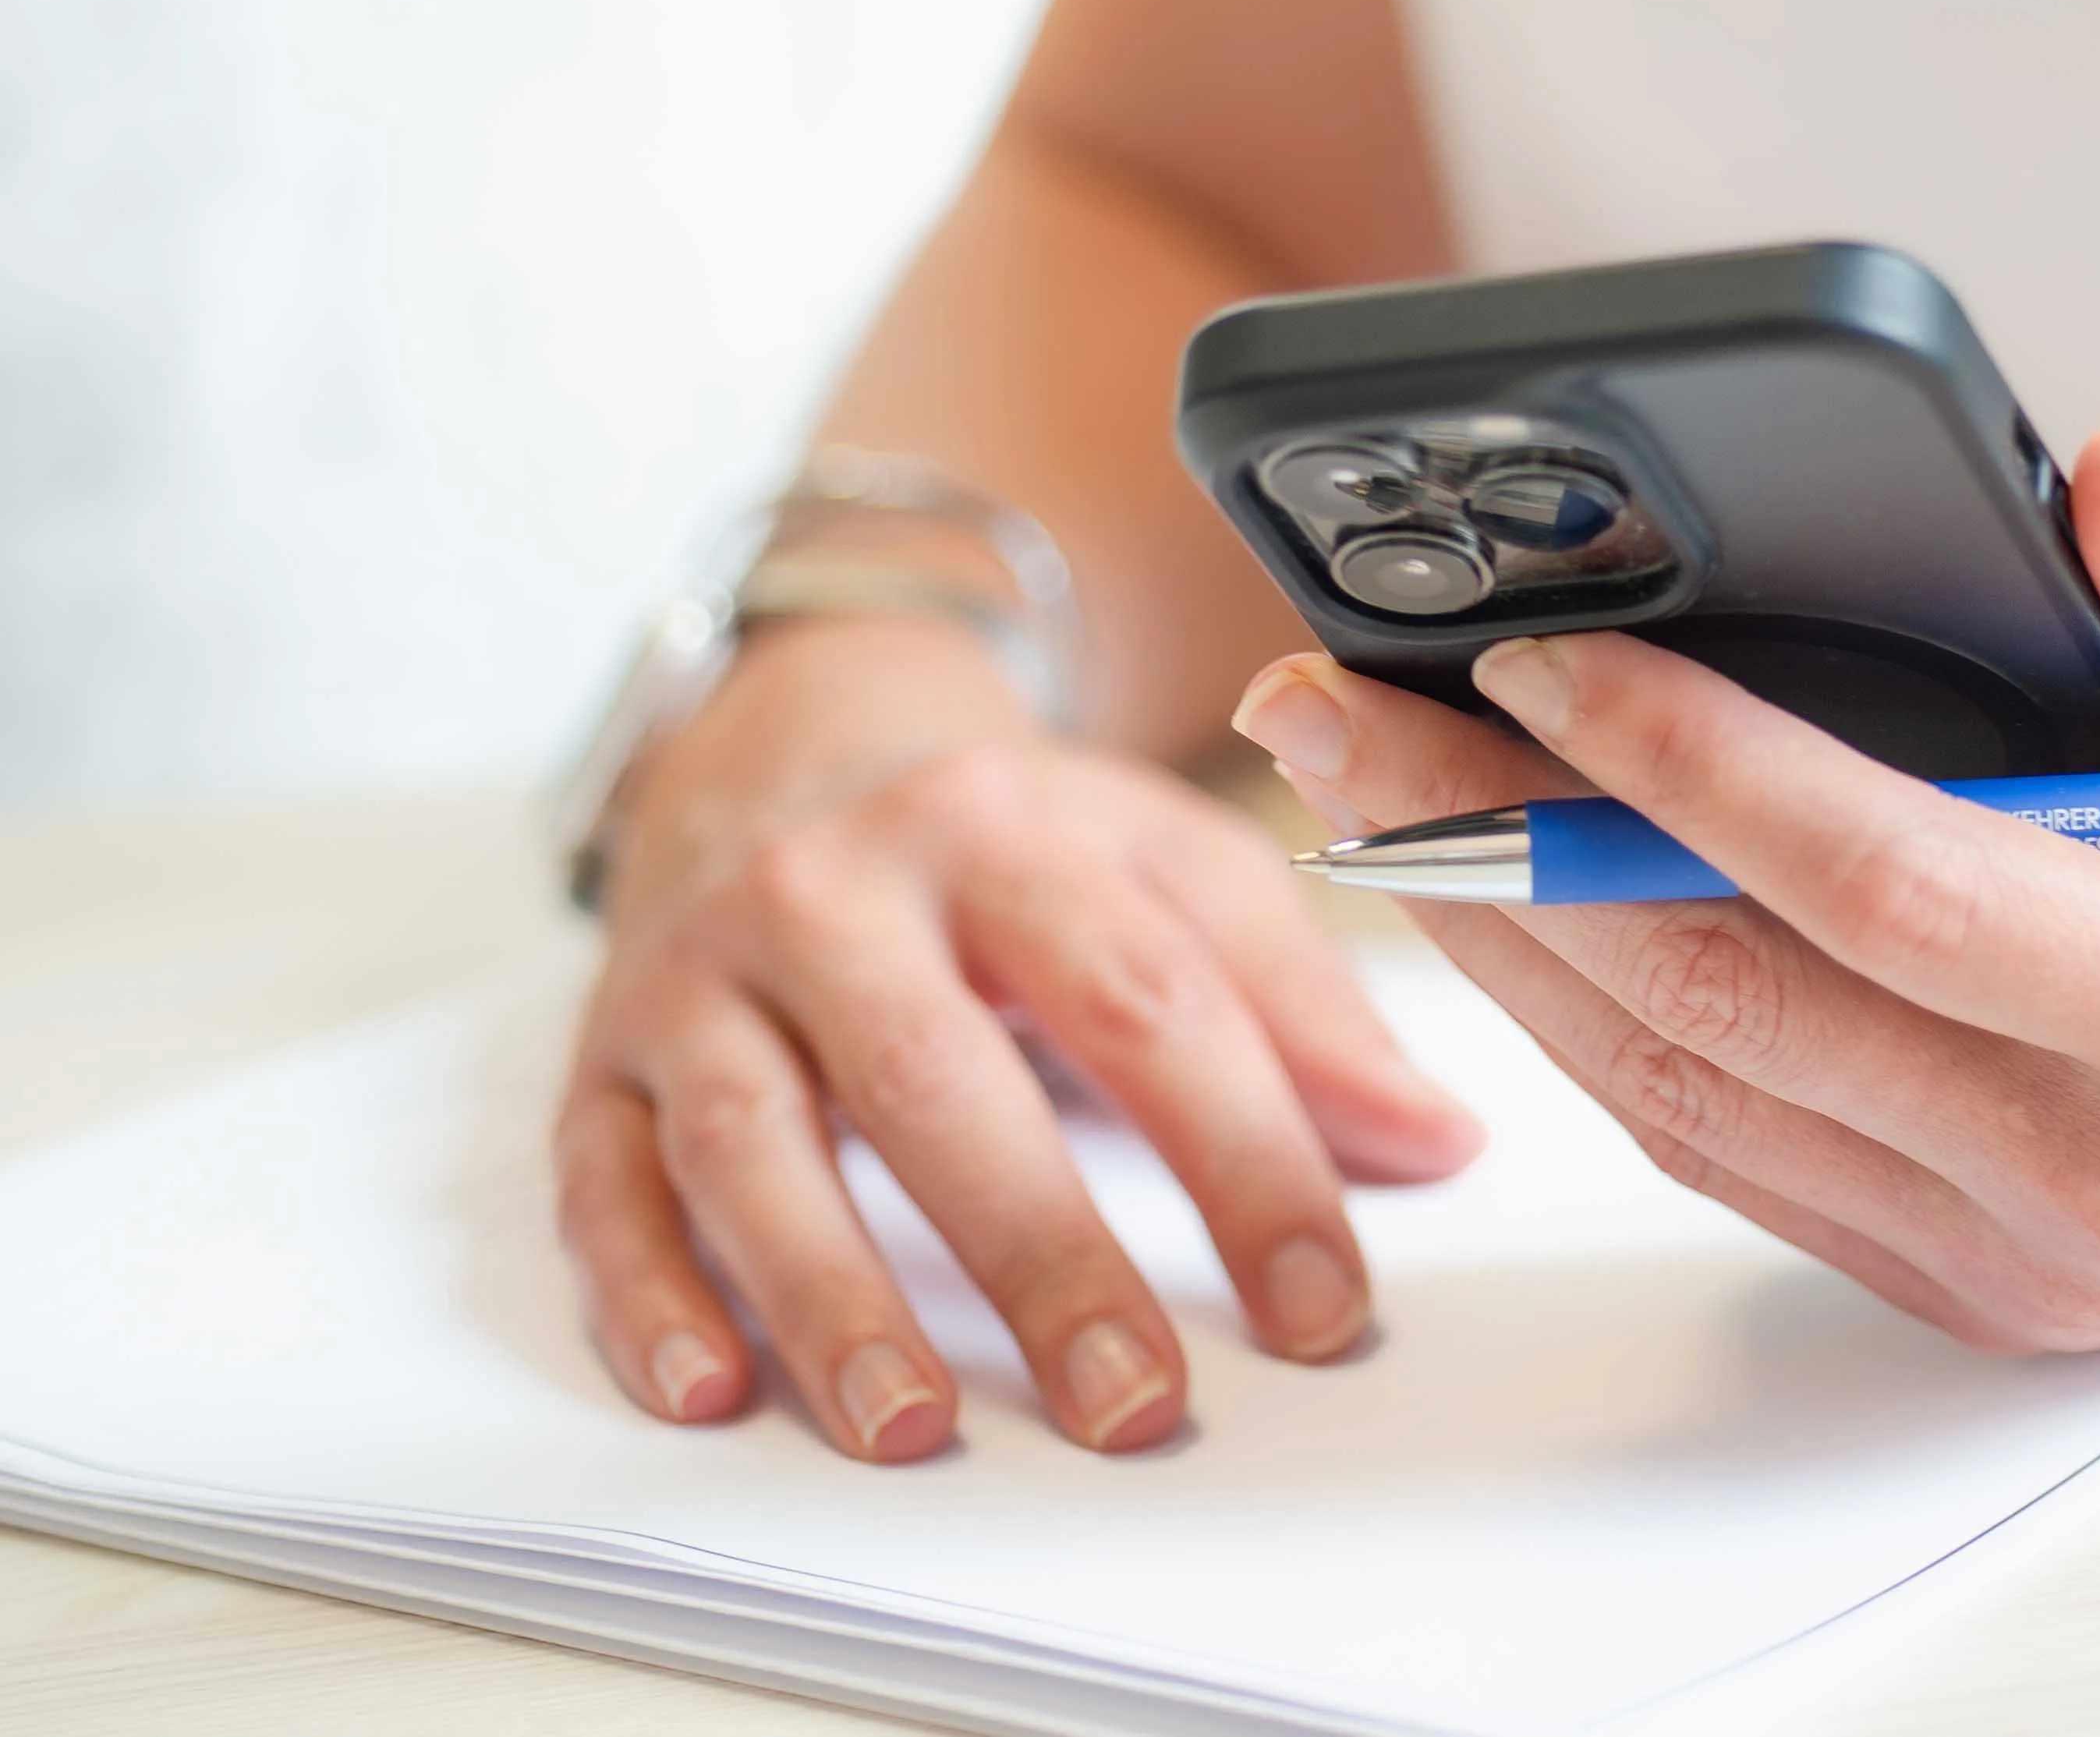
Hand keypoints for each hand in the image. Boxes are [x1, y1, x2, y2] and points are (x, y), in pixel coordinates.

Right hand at [555, 612, 1482, 1458]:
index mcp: (1001, 829)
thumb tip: (1434, 1142)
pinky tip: (712, 1393)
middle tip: (1133, 1405)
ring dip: (829, 1295)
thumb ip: (1303, 1002)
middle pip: (939, 1077)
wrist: (791, 739)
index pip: (1143, 999)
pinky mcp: (597, 1059)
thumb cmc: (1003, 836)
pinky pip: (603, 1185)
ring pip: (749, 1140)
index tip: (1320, 1304)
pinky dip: (646, 1297)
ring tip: (913, 1426)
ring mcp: (700, 976)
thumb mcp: (1168, 865)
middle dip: (1040, 1253)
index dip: (1243, 1158)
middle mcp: (833, 890)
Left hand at [1233, 425, 2099, 1349]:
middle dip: (1496, 853)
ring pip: (1695, 1098)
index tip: (1527, 652)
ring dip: (1504, 952)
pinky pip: (1745, 1159)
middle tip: (1335, 720)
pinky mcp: (1998, 1286)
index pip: (1881, 884)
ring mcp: (2040, 1256)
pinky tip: (1518, 924)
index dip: (1681, 763)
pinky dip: (1605, 1041)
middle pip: (1726, 1000)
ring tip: (1368, 807)